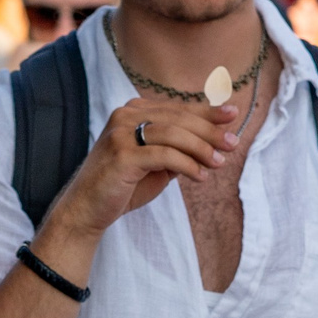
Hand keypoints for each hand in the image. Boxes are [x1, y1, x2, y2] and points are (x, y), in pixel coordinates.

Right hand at [38, 96, 237, 252]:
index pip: (176, 108)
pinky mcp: (122, 155)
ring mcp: (121, 134)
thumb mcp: (155, 164)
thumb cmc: (122, 187)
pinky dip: (187, 165)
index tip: (232, 114)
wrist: (85, 210)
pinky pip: (165, 156)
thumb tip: (213, 142)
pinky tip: (200, 176)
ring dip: (201, 149)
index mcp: (132, 112)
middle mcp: (125, 116)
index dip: (206, 111)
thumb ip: (177, 150)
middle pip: (178, 118)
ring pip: (173, 134)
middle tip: (233, 144)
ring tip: (220, 163)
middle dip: (209, 131)